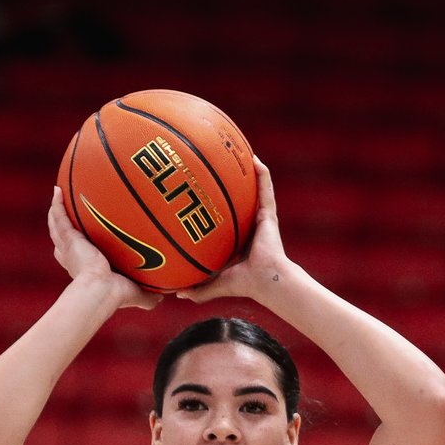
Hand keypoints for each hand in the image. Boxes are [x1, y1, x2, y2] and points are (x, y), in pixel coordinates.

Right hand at [49, 188, 158, 310]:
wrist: (101, 290)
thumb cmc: (116, 295)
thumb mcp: (135, 293)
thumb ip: (148, 296)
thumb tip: (163, 298)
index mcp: (85, 267)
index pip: (76, 254)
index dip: (76, 245)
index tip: (80, 236)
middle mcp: (73, 256)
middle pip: (62, 237)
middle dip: (62, 225)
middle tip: (66, 210)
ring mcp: (68, 246)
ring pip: (58, 225)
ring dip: (57, 210)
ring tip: (59, 194)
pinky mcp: (68, 238)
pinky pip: (60, 216)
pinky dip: (57, 203)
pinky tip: (58, 190)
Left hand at [179, 158, 290, 304]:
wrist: (266, 281)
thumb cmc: (245, 283)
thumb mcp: (216, 283)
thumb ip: (198, 288)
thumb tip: (176, 293)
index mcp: (238, 237)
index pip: (226, 217)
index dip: (216, 204)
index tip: (201, 191)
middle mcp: (249, 224)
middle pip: (238, 197)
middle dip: (230, 181)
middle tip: (215, 164)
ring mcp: (260, 217)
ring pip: (253, 188)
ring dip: (247, 170)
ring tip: (237, 150)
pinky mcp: (268, 213)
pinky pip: (265, 188)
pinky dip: (261, 173)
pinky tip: (253, 158)